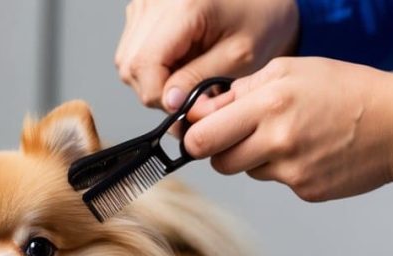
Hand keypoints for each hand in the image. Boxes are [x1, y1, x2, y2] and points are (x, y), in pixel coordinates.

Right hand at [115, 0, 298, 111]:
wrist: (265, 0)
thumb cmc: (260, 20)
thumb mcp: (238, 57)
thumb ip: (199, 81)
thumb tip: (169, 103)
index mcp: (182, 6)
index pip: (144, 66)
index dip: (160, 96)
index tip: (183, 107)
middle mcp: (156, 0)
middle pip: (130, 65)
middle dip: (156, 91)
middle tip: (187, 97)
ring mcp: (145, 2)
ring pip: (127, 60)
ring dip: (153, 79)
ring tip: (186, 77)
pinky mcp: (142, 8)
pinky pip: (132, 50)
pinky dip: (151, 65)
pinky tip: (178, 61)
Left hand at [183, 57, 392, 200]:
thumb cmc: (349, 92)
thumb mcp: (293, 71)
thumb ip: (242, 91)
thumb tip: (201, 111)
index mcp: (270, 104)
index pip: (202, 136)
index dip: (195, 135)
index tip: (197, 132)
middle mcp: (277, 139)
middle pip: (216, 161)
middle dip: (217, 150)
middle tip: (233, 137)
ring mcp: (291, 170)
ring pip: (245, 171)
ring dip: (253, 157)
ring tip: (286, 136)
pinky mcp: (305, 190)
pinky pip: (276, 181)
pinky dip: (284, 168)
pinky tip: (309, 151)